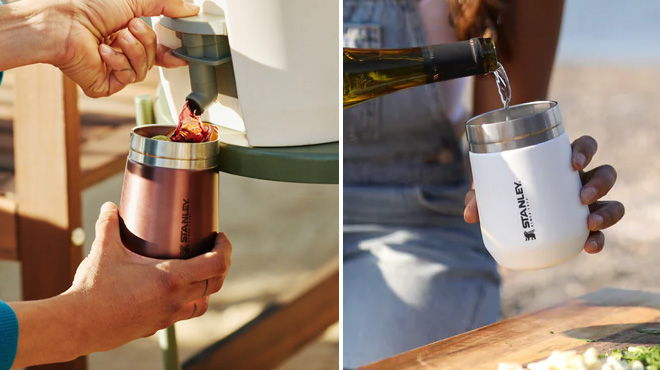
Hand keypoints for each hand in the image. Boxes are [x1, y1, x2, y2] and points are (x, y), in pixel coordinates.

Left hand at [48, 0, 200, 96]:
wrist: (62, 22)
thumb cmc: (89, 6)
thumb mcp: (136, 0)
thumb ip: (167, 5)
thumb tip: (192, 10)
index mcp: (125, 34)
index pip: (155, 50)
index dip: (169, 53)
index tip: (181, 54)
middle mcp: (118, 53)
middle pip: (152, 59)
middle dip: (146, 42)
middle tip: (130, 27)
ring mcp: (111, 70)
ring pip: (143, 71)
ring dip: (132, 51)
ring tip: (115, 37)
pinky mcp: (104, 85)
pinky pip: (127, 79)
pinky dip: (117, 62)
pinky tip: (102, 51)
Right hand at [65, 202, 230, 353]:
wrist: (77, 325)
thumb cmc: (94, 288)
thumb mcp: (104, 250)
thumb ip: (109, 224)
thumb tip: (110, 206)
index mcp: (171, 278)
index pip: (216, 264)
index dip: (225, 249)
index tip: (220, 237)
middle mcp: (176, 299)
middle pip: (216, 283)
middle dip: (221, 265)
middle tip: (213, 251)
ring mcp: (168, 316)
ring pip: (203, 304)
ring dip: (207, 288)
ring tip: (199, 273)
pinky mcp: (156, 326)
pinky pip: (183, 314)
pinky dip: (187, 302)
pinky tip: (174, 292)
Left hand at [464, 135, 624, 253]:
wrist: (507, 201)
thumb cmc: (502, 184)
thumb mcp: (490, 186)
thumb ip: (479, 196)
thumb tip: (470, 215)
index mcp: (562, 161)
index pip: (586, 146)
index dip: (585, 150)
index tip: (573, 162)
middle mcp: (580, 179)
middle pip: (606, 174)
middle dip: (600, 184)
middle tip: (581, 197)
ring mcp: (586, 203)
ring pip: (612, 202)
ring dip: (607, 212)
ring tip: (590, 223)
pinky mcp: (583, 225)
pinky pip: (600, 233)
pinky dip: (598, 240)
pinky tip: (590, 247)